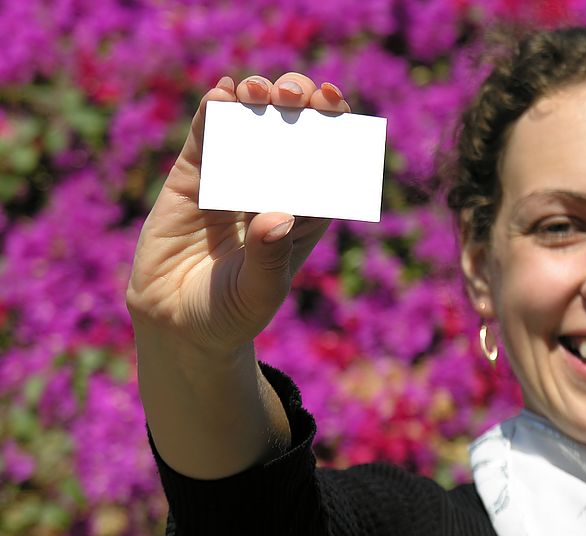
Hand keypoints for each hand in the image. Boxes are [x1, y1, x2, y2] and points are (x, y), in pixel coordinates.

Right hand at [127, 73, 351, 353]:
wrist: (177, 323)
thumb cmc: (232, 312)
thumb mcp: (258, 290)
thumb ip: (268, 256)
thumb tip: (278, 216)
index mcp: (305, 211)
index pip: (328, 159)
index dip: (334, 126)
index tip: (334, 102)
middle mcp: (272, 187)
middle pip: (292, 130)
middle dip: (297, 102)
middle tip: (294, 94)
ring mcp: (233, 178)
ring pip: (251, 124)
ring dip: (257, 97)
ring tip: (257, 89)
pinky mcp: (193, 178)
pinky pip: (205, 136)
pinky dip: (213, 112)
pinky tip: (221, 95)